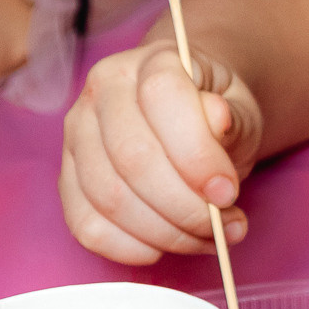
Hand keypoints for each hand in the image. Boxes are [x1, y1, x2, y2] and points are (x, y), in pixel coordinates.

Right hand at [58, 37, 261, 263]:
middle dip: (185, 206)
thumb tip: (217, 118)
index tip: (228, 192)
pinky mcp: (67, 178)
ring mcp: (76, 135)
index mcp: (151, 61)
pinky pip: (86, 226)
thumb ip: (233, 119)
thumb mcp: (241, 110)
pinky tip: (165, 246)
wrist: (190, 117)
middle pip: (133, 158)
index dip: (197, 154)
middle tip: (225, 225)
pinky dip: (130, 248)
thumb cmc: (217, 115)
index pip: (162, 98)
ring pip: (109, 198)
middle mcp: (102, 91)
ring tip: (206, 238)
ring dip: (165, 233)